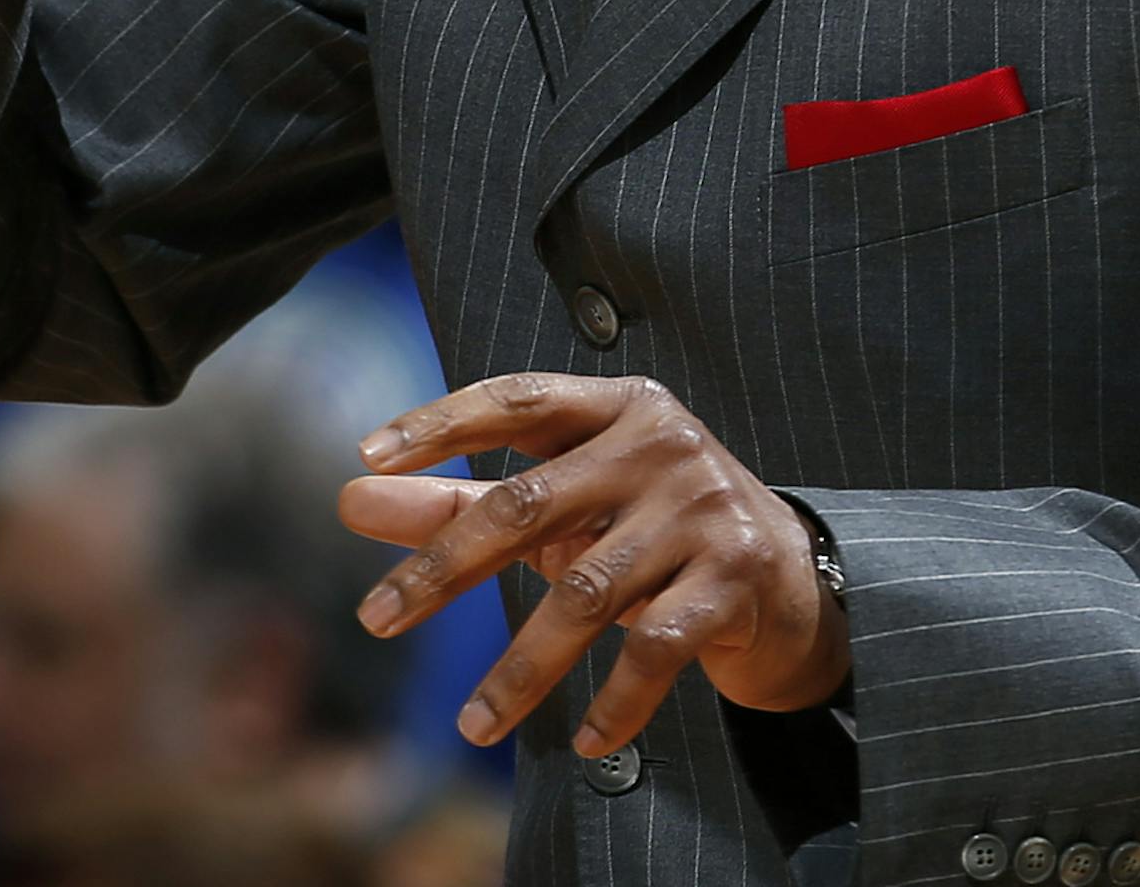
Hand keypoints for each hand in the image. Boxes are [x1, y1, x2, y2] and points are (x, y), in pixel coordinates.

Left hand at [340, 374, 850, 755]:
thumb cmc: (649, 527)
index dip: (444, 422)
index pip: (519, 399)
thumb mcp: (564, 504)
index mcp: (617, 406)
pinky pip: (655, 646)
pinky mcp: (734, 575)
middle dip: (444, 567)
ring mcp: (700, 507)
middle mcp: (661, 443)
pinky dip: (614, 701)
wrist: (789, 575)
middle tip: (374, 618)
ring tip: (471, 725)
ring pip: (585, 591)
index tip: (368, 453)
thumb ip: (459, 499)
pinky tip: (581, 741)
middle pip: (530, 502)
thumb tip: (351, 499)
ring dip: (520, 667)